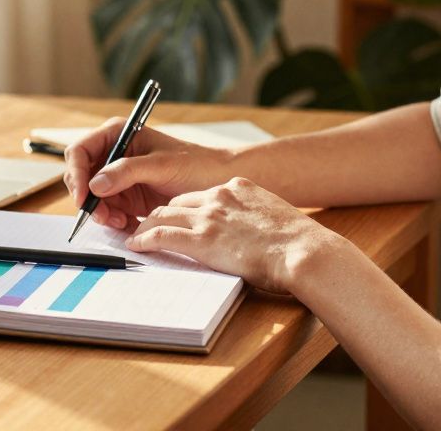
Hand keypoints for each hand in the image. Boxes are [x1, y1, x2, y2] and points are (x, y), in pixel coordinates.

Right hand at [63, 117, 234, 229]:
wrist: (217, 182)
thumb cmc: (196, 164)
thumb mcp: (161, 165)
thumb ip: (126, 171)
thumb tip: (94, 184)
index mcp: (118, 135)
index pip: (80, 151)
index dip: (75, 173)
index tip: (83, 196)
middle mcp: (114, 155)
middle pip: (81, 177)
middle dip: (87, 198)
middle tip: (101, 215)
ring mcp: (119, 178)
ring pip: (92, 198)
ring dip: (100, 213)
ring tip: (120, 221)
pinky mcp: (127, 197)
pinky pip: (108, 211)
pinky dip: (112, 221)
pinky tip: (128, 224)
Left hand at [125, 177, 335, 292]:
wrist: (304, 251)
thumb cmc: (298, 243)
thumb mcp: (274, 218)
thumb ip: (255, 219)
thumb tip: (250, 235)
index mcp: (238, 188)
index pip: (199, 194)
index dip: (184, 207)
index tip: (176, 216)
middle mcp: (219, 196)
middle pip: (176, 201)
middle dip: (160, 214)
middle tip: (147, 226)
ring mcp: (209, 217)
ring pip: (163, 214)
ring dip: (146, 226)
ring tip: (136, 236)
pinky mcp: (202, 240)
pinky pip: (162, 234)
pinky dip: (145, 238)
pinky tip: (136, 245)